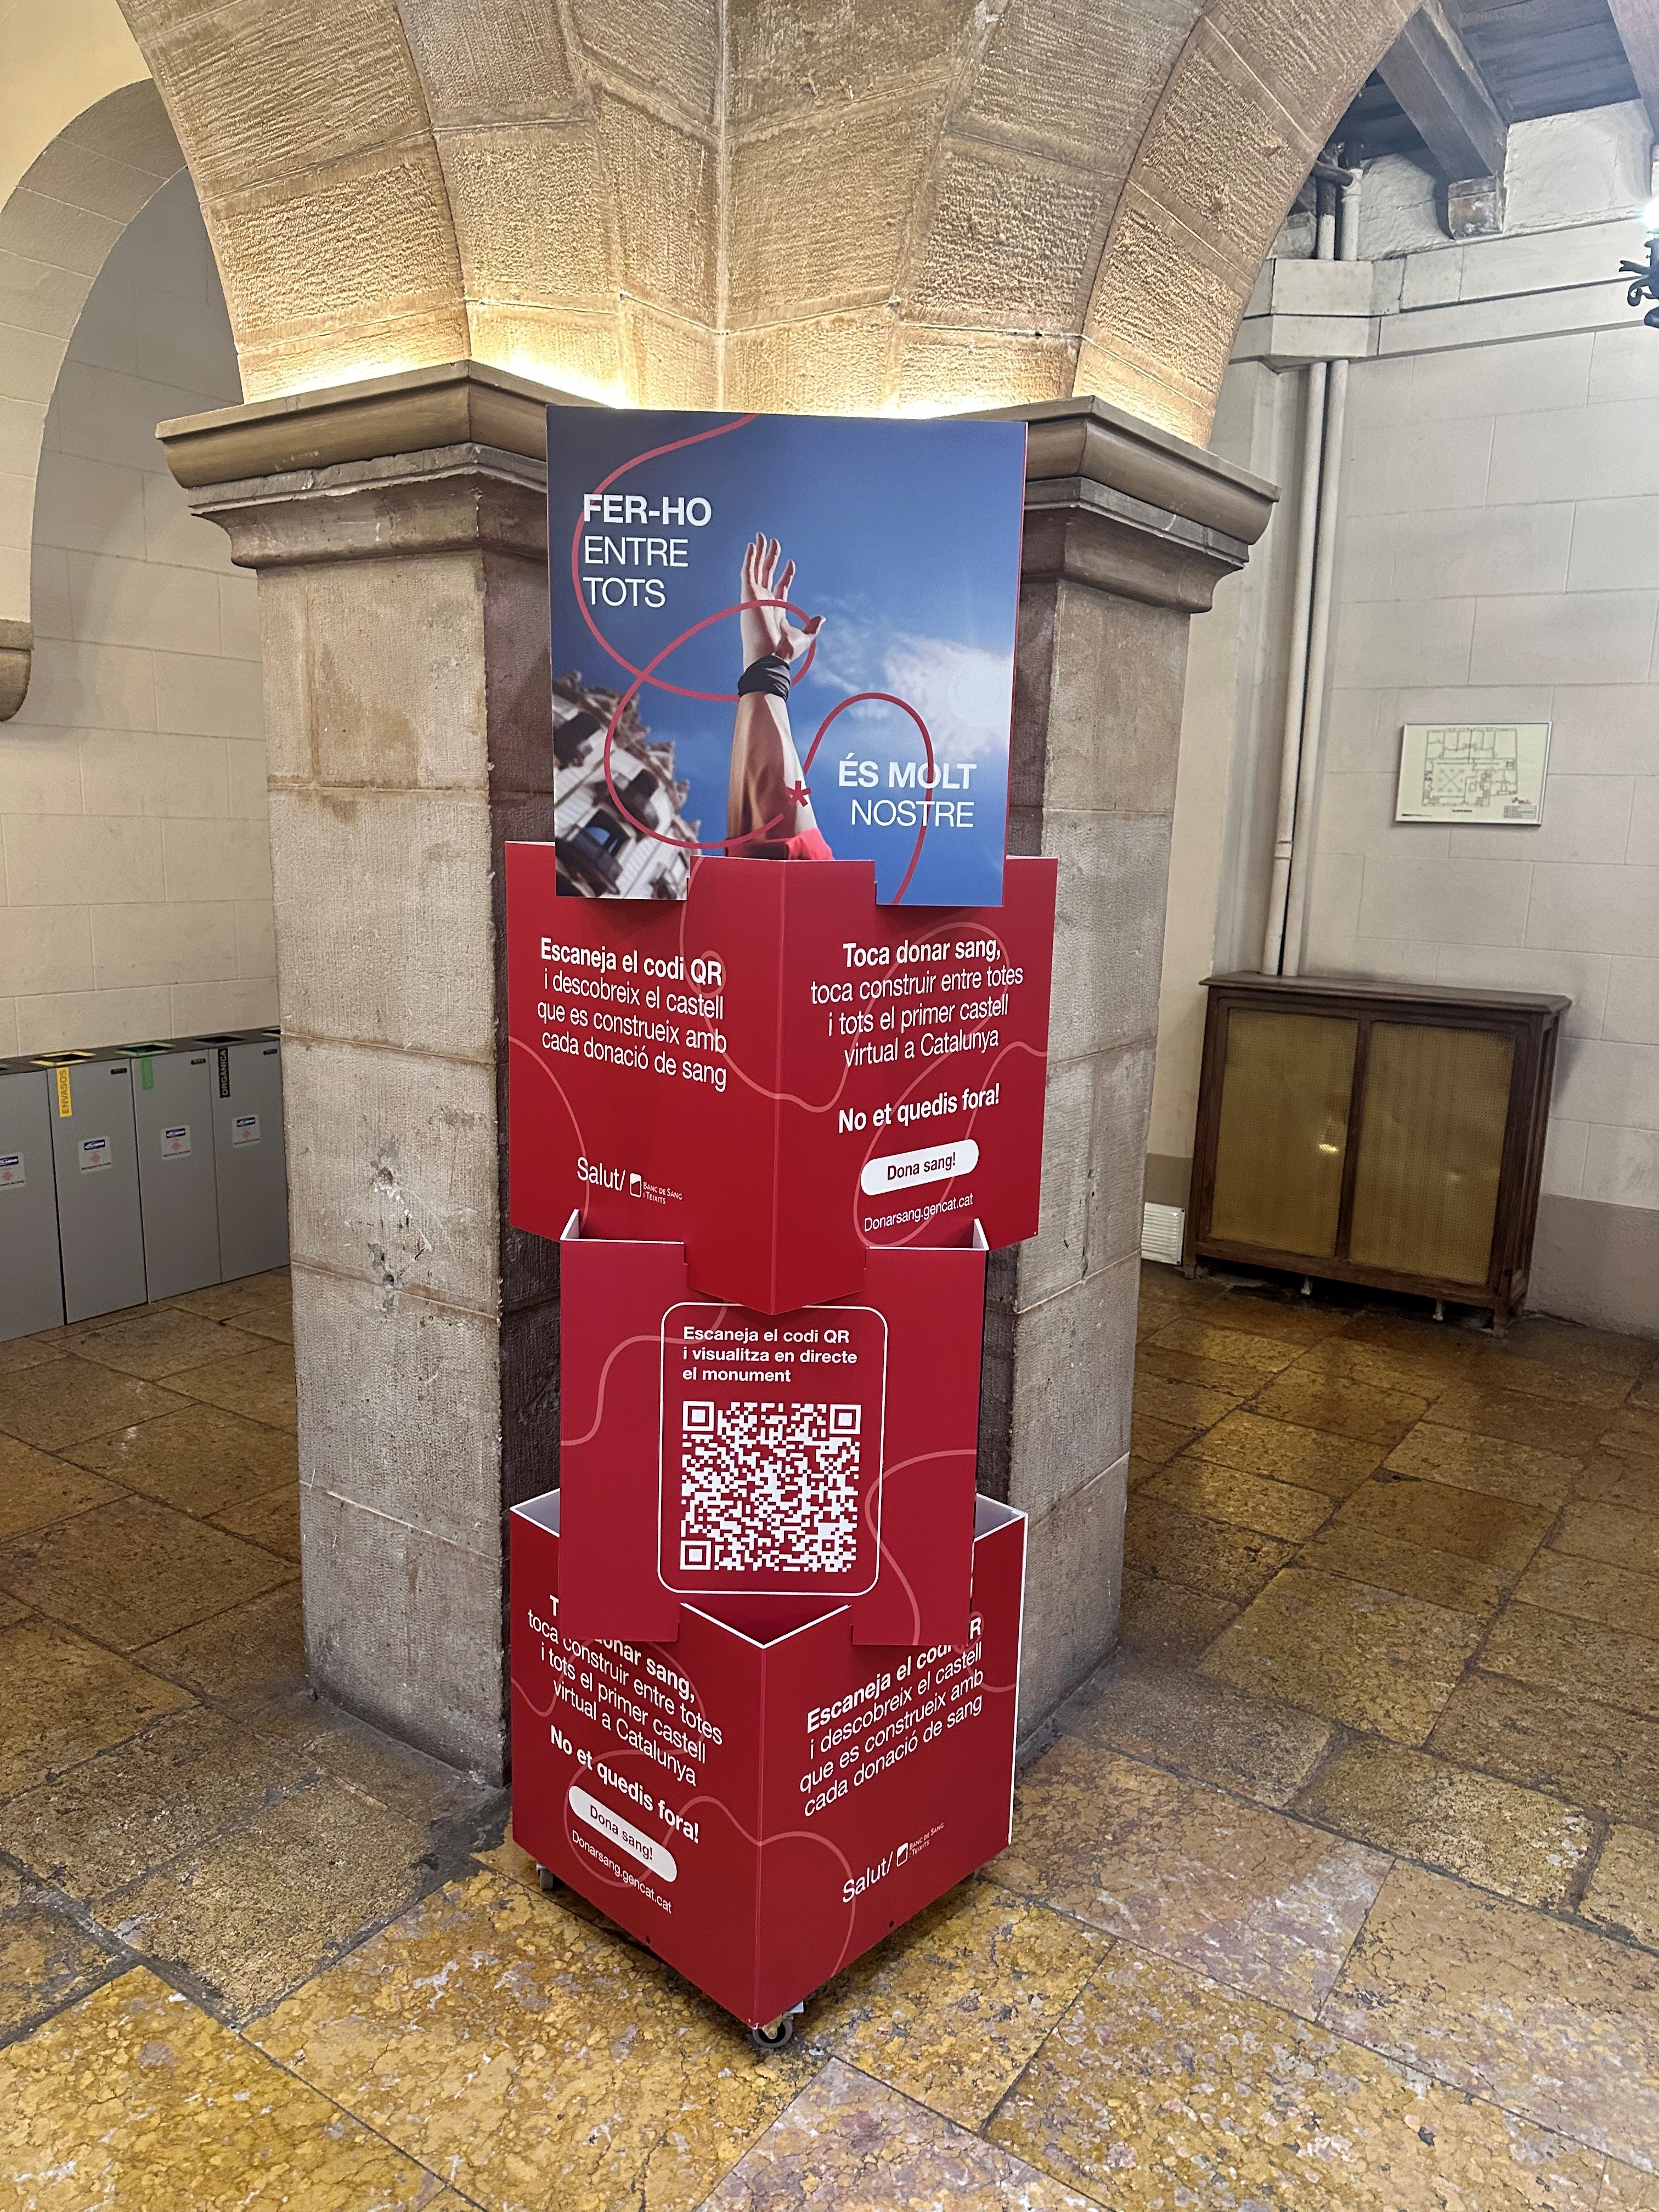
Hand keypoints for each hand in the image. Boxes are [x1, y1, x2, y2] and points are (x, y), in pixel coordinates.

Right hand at [739, 533, 823, 670]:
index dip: (786, 574)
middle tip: (773, 541)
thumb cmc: (783, 652)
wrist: (769, 657)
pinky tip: (752, 545)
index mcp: (775, 610)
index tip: (791, 562)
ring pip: (756, 569)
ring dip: (759, 552)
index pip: (780, 587)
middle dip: (770, 557)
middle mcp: (764, 602)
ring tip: (762, 536)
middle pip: (766, 574)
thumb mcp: (804, 638)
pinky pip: (747, 572)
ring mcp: (755, 598)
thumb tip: (822, 618)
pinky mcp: (749, 595)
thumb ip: (812, 627)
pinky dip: (749, 558)